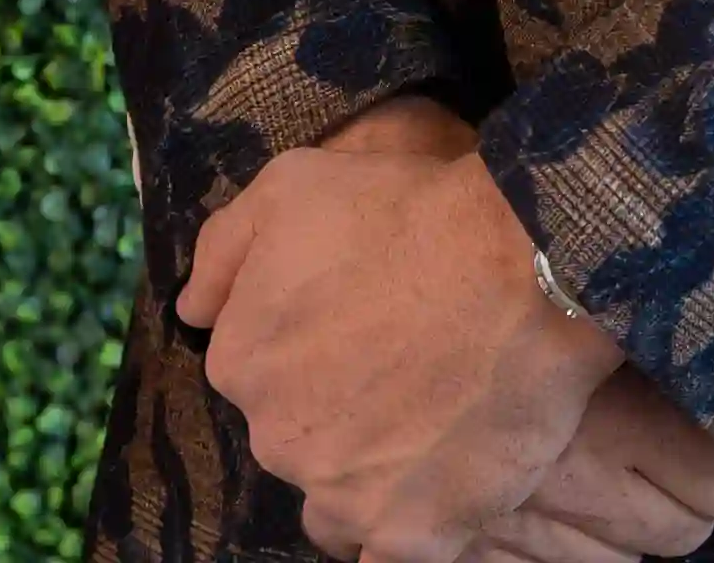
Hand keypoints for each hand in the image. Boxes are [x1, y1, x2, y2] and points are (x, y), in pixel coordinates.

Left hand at [180, 97, 713, 562]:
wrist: (524, 266)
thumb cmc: (405, 214)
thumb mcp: (290, 188)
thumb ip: (223, 251)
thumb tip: (190, 310)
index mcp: (240, 363)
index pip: (255, 372)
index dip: (306, 346)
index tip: (356, 326)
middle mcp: (277, 439)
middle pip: (296, 437)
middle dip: (334, 412)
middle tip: (400, 370)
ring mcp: (342, 494)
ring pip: (334, 506)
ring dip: (361, 480)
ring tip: (419, 435)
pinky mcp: (412, 535)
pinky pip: (386, 557)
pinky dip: (400, 538)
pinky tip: (427, 505)